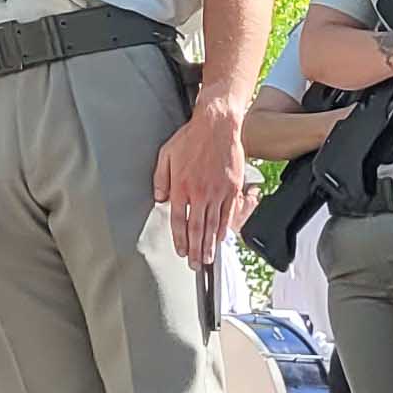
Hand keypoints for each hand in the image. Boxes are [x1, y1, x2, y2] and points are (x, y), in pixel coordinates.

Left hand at [153, 101, 250, 264]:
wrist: (216, 126)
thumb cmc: (190, 139)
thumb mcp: (165, 156)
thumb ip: (160, 179)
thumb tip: (160, 199)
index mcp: (181, 187)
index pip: (178, 220)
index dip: (179, 239)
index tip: (181, 252)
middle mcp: (199, 193)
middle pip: (196, 228)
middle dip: (196, 250)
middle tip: (195, 266)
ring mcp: (217, 192)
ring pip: (213, 225)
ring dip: (209, 245)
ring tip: (208, 260)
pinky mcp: (232, 188)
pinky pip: (228, 213)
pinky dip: (224, 229)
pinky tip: (221, 239)